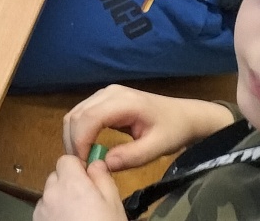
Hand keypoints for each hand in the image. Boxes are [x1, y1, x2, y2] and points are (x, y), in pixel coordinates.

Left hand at [34, 156, 124, 220]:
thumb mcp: (113, 203)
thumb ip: (103, 178)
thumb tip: (96, 163)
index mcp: (71, 183)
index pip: (66, 160)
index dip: (79, 168)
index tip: (89, 178)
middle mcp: (51, 193)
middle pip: (56, 176)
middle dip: (69, 183)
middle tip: (87, 199)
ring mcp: (41, 209)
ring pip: (50, 193)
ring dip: (61, 198)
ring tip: (79, 216)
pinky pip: (44, 209)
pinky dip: (54, 213)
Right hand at [62, 84, 236, 171]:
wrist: (185, 115)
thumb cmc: (174, 130)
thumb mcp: (159, 147)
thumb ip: (132, 156)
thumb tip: (103, 164)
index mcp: (123, 101)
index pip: (89, 118)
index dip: (80, 141)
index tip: (83, 164)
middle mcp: (108, 93)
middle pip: (76, 115)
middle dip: (73, 142)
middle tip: (81, 166)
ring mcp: (104, 94)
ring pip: (75, 114)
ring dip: (73, 137)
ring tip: (84, 158)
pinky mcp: (103, 100)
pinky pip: (82, 114)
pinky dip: (79, 132)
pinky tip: (88, 148)